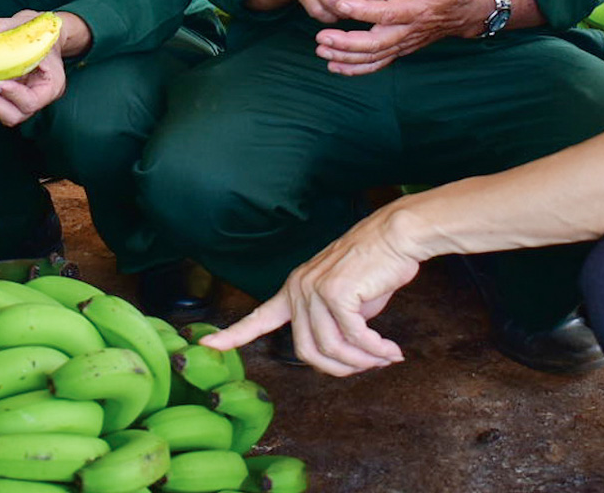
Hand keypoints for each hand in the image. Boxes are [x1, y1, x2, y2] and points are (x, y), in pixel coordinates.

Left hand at [0, 10, 67, 125]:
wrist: (41, 37)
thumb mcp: (28, 24)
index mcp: (51, 85)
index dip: (11, 93)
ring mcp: (19, 102)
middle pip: (13, 116)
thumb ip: (4, 27)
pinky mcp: (4, 100)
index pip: (31, 101)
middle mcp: (36, 99)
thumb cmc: (40, 32)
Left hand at [201, 204, 421, 376]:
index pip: (259, 317)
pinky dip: (375, 350)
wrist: (397, 236)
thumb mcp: (348, 301)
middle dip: (340, 368)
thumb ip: (335, 324)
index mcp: (294, 289)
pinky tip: (391, 351)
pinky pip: (354, 338)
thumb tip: (345, 354)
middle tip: (369, 366)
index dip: (232, 335)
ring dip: (362, 361)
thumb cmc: (377, 265)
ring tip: (385, 358)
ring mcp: (314, 289)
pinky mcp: (336, 293)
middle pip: (306, 350)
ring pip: (330, 348)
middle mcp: (298, 288)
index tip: (206, 345)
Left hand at [313, 0, 484, 74]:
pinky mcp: (401, 49)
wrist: (468, 14)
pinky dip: (355, 68)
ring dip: (346, 57)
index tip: (341, 4)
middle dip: (347, 42)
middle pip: (375, 43)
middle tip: (321, 37)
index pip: (388, 13)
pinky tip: (334, 66)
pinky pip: (377, 64)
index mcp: (419, 10)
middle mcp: (409, 31)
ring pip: (373, 57)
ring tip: (321, 50)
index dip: (364, 10)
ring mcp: (404, 44)